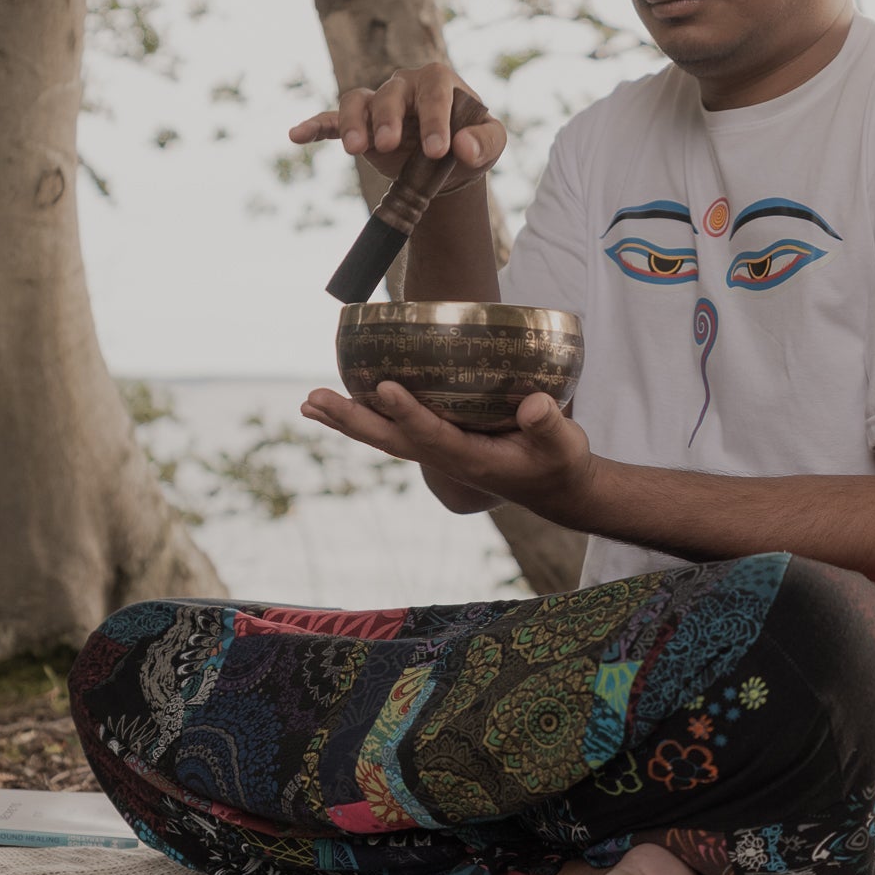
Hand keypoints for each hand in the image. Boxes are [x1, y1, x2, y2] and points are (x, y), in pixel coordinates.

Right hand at [287, 63, 504, 191]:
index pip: (435, 93)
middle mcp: (405, 85)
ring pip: (358, 101)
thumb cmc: (471, 143)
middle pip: (390, 94)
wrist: (448, 162)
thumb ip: (484, 143)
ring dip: (352, 123)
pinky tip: (297, 135)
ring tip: (354, 149)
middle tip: (387, 145)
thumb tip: (465, 147)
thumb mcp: (491, 144)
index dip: (435, 120)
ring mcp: (379, 103)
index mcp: (439, 82)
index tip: (438, 151)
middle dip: (388, 119)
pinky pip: (332, 120)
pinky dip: (315, 126)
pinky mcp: (360, 125)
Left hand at [301, 383, 594, 523]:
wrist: (555, 487)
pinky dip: (367, 418)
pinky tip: (348, 401)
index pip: (434, 436)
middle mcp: (448, 459)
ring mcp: (440, 453)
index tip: (385, 387)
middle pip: (391, 440)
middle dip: (352, 420)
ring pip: (385, 438)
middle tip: (312, 400)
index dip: (408, 414)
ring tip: (310, 403)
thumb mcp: (564, 445)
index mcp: (474, 461)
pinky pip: (395, 432)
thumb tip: (535, 403)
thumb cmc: (560, 462)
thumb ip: (549, 425)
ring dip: (347, 420)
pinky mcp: (440, 443)